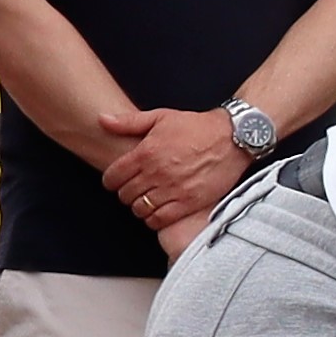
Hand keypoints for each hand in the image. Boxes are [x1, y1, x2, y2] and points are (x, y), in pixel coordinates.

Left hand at [104, 104, 247, 231]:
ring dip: (140, 206)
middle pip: (125, 195)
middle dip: (125, 193)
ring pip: (141, 209)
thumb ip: (128, 122)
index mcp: (146, 152)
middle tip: (134, 190)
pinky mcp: (189, 203)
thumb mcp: (161, 117)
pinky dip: (154, 219)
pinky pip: (160, 219)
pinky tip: (158, 211)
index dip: (111, 181)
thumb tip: (102, 120)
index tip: (117, 181)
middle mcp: (157, 173)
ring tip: (147, 200)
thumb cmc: (197, 126)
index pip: (113, 177)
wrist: (233, 138)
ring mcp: (173, 190)